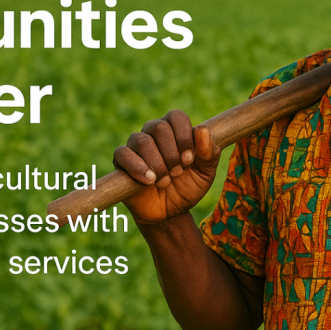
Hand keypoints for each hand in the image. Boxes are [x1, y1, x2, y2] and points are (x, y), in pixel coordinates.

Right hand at [113, 110, 221, 224]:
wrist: (170, 213)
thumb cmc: (188, 188)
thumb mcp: (205, 173)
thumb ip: (209, 153)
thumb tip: (202, 130)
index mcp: (175, 130)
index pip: (176, 116)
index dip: (184, 136)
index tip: (189, 160)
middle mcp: (153, 133)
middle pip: (159, 127)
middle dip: (171, 153)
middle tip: (177, 173)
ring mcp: (136, 146)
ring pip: (142, 141)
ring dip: (157, 164)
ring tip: (165, 181)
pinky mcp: (121, 161)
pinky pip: (122, 153)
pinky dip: (137, 167)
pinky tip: (150, 180)